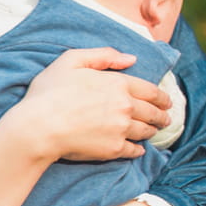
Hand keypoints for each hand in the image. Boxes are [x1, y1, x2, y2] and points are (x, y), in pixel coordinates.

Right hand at [17, 48, 172, 162]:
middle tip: (166, 118)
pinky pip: (134, 150)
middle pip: (153, 112)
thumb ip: (103, 55)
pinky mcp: (114, 149)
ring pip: (146, 131)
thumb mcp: (71, 60)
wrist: (38, 127)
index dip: (161, 97)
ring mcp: (121, 129)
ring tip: (154, 132)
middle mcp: (125, 106)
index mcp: (118, 83)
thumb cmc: (50, 92)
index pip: (150, 90)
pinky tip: (139, 149)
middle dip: (162, 115)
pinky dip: (139, 150)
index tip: (166, 102)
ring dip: (153, 131)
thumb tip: (132, 59)